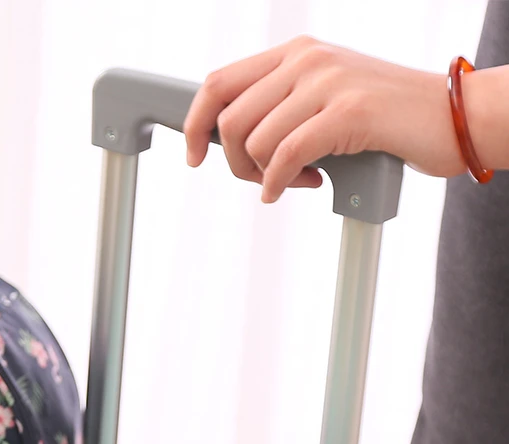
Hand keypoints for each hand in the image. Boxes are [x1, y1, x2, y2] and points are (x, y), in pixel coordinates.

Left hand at [183, 36, 465, 201]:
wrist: (452, 116)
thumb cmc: (385, 119)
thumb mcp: (325, 100)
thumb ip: (281, 108)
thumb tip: (226, 140)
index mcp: (295, 53)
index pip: (218, 83)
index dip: (194, 124)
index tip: (193, 157)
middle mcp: (307, 59)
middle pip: (230, 120)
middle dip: (234, 163)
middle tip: (261, 180)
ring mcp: (327, 81)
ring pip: (255, 142)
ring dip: (264, 176)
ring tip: (295, 180)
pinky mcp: (346, 111)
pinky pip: (284, 157)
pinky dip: (280, 184)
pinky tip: (300, 187)